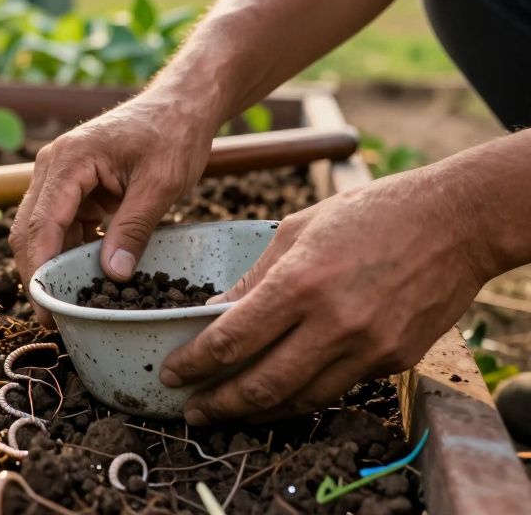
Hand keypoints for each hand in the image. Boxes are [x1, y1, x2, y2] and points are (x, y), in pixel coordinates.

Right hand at [9, 95, 213, 326]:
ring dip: (54, 265)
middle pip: (29, 230)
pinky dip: (71, 251)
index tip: (47, 308)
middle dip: (38, 274)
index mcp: (69, 160)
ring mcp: (59, 176)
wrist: (180, 104)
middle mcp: (53, 166)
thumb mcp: (161, 184)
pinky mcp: (72, 186)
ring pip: (42, 231)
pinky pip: (62, 225)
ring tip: (72, 303)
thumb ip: (134, 229)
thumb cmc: (172, 133)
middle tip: (54, 317)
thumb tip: (112, 277)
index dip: (39, 270)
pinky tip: (88, 276)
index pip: (41, 224)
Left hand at [160, 166, 494, 424]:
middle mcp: (333, 324)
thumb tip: (213, 313)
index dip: (194, 364)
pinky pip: (335, 389)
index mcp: (300, 283)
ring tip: (227, 412)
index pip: (231, 341)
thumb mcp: (298, 229)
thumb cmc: (371, 213)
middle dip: (217, 404)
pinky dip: (300, 397)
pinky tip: (278, 395)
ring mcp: (367, 348)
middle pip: (260, 385)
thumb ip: (254, 278)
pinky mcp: (393, 361)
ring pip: (298, 399)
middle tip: (191, 411)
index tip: (171, 373)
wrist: (455, 222)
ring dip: (256, 413)